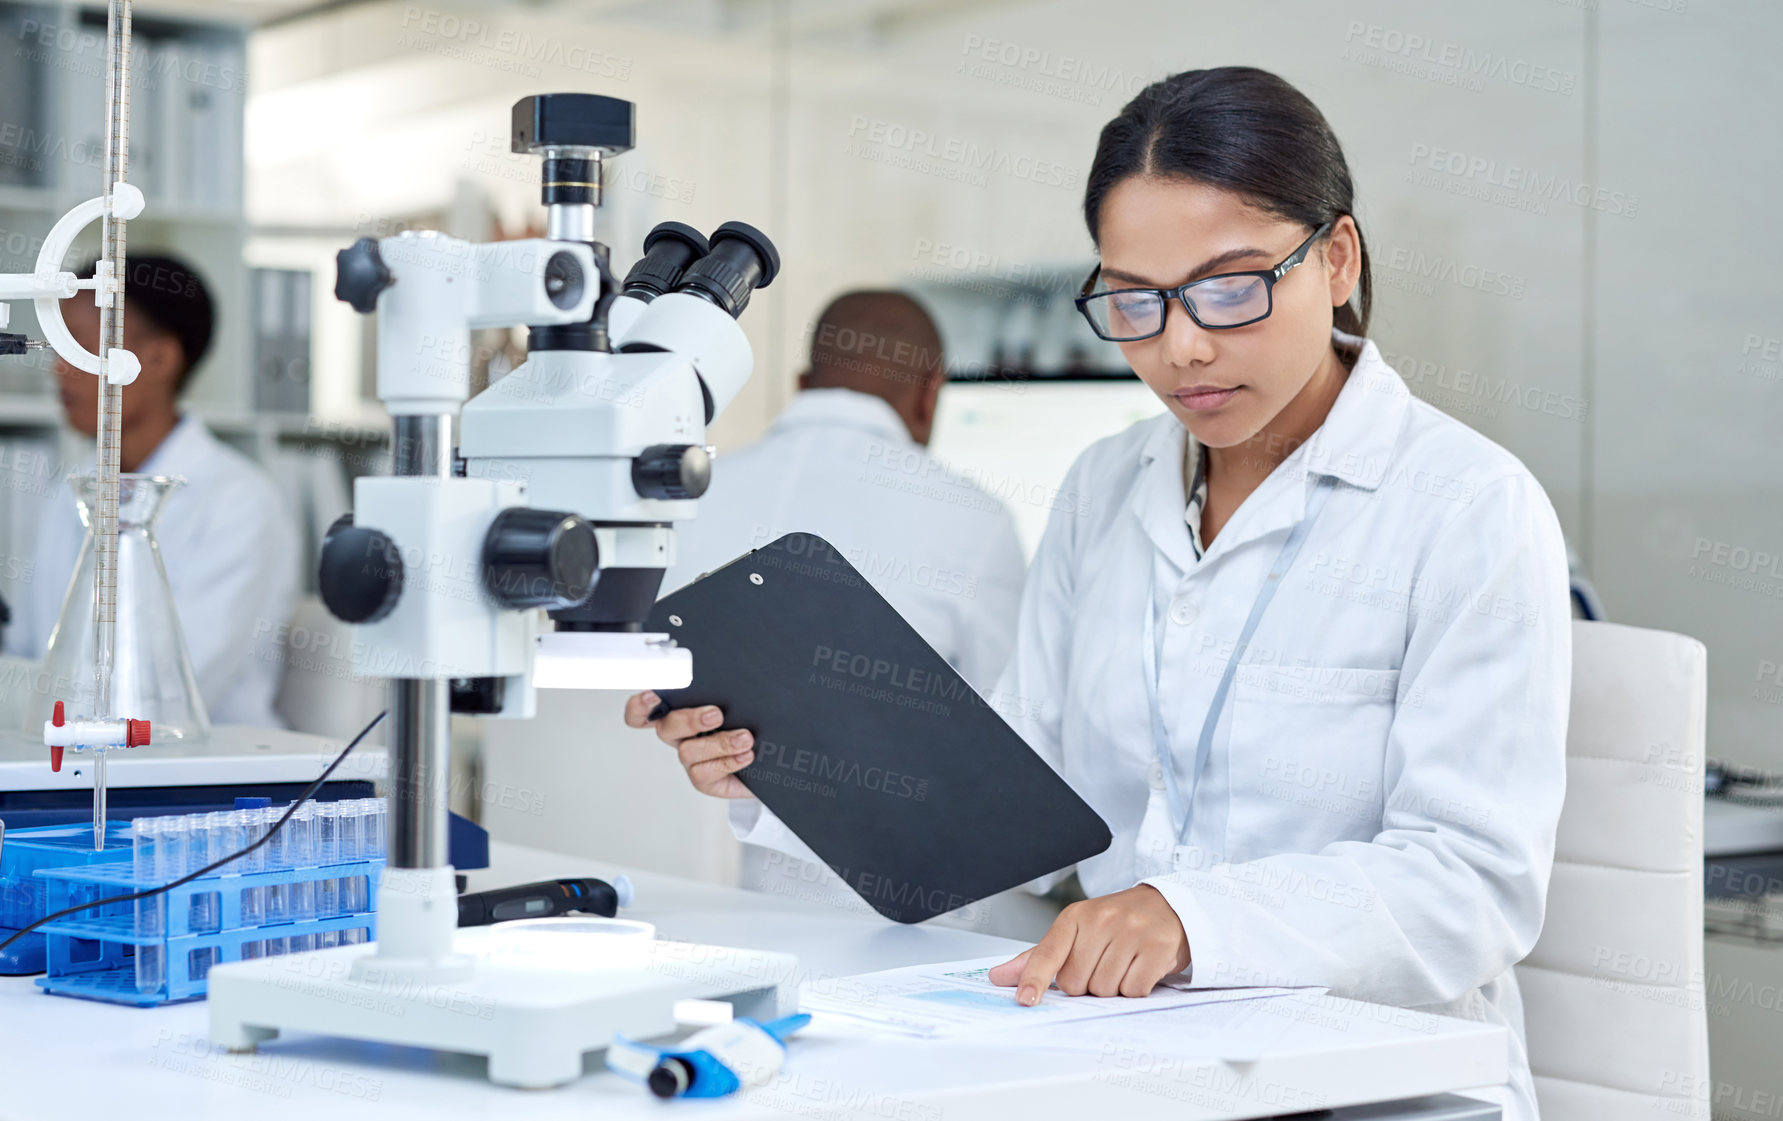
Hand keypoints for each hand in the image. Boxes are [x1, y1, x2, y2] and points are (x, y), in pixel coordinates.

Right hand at [623, 691, 754, 798]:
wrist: (773, 758)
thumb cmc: (753, 725)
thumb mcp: (742, 704)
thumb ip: (729, 693)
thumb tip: (733, 681)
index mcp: (682, 712)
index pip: (646, 709)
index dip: (640, 705)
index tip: (653, 695)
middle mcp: (681, 736)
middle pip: (666, 728)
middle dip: (690, 720)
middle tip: (716, 715)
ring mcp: (691, 759)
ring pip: (688, 751)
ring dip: (719, 743)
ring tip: (745, 738)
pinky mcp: (704, 780)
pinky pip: (704, 773)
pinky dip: (728, 762)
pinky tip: (746, 755)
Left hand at [987, 885, 1189, 1003]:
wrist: (1166, 905)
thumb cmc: (1117, 922)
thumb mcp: (1077, 931)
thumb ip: (1040, 958)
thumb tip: (1000, 977)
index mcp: (1075, 917)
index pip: (1048, 954)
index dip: (1035, 980)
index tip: (1025, 1000)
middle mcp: (1101, 920)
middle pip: (1077, 983)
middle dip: (1088, 985)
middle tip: (1103, 964)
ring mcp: (1131, 932)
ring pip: (1105, 989)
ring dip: (1113, 988)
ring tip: (1123, 964)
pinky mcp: (1157, 946)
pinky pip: (1134, 990)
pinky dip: (1136, 989)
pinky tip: (1140, 968)